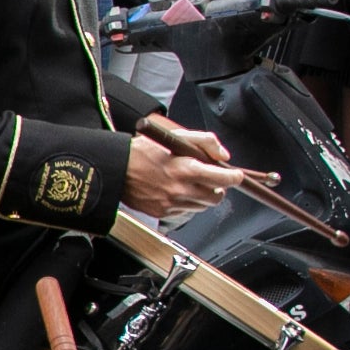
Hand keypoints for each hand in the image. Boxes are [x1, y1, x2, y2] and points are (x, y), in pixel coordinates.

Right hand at [124, 128, 238, 216]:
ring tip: (188, 184)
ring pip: (202, 206)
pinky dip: (185, 203)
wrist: (115, 169)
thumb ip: (205, 141)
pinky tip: (174, 192)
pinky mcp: (163, 213)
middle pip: (216, 197)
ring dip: (201, 196)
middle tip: (210, 180)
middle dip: (217, 188)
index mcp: (187, 169)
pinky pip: (185, 212)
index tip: (235, 175)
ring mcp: (172, 204)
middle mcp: (181, 189)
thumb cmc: (142, 152)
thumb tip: (223, 155)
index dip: (234, 177)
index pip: (225, 179)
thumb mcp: (175, 136)